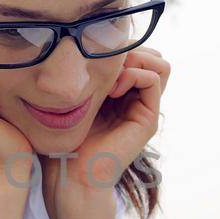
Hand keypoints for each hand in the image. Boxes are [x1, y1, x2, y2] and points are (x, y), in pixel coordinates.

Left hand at [41, 45, 169, 215]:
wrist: (70, 175)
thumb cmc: (61, 139)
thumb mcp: (69, 98)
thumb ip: (79, 75)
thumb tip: (73, 43)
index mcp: (120, 94)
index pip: (135, 52)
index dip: (118, 47)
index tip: (91, 59)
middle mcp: (136, 100)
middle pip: (151, 55)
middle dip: (129, 50)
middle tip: (103, 65)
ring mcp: (144, 109)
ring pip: (159, 63)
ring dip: (134, 59)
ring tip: (109, 76)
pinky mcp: (148, 120)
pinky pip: (154, 78)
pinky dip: (133, 74)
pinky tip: (111, 89)